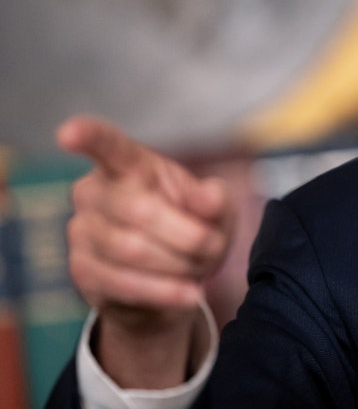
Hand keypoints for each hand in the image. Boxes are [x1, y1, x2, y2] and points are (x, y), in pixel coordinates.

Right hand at [57, 115, 236, 386]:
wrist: (175, 283)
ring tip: (200, 270)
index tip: (67, 133)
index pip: (106, 145)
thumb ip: (216, 199)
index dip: (88, 136)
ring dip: (178, 264)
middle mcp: (94, 192)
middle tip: (214, 247)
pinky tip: (188, 294)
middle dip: (188, 235)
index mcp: (129, 164)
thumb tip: (209, 199)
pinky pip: (123, 283)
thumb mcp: (218, 211)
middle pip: (139, 209)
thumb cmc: (194, 230)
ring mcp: (82, 231)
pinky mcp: (82, 271)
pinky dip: (164, 291)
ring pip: (131, 249)